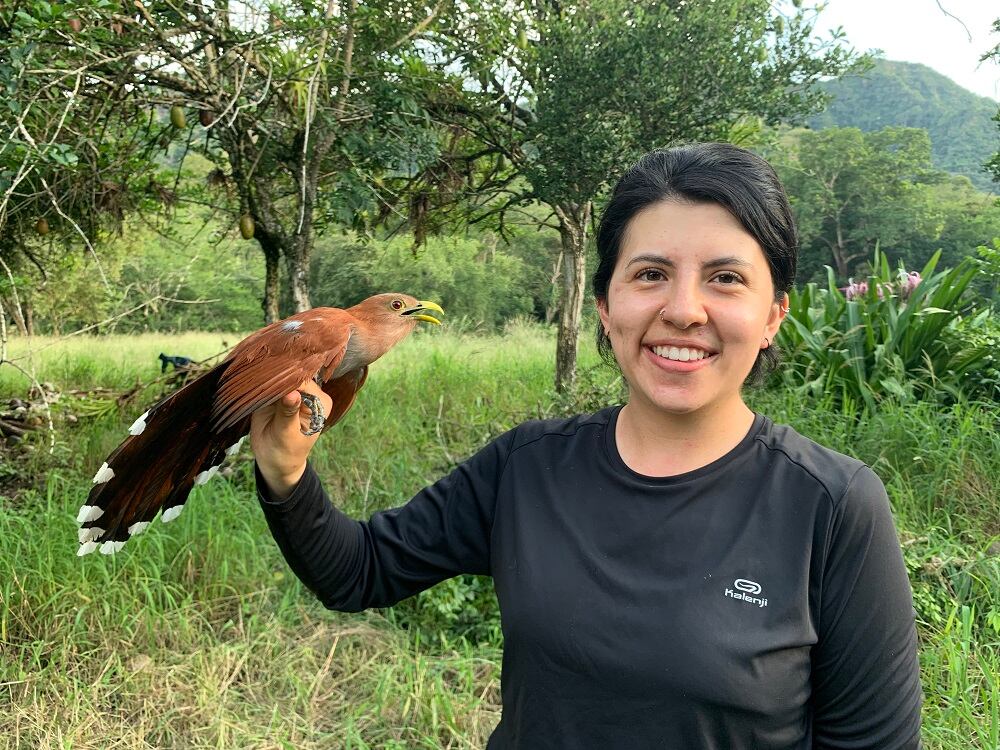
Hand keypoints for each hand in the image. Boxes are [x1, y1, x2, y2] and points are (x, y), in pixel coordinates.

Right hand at [250, 379, 333, 499]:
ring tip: (251, 374)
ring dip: (265, 374)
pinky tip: (249, 378)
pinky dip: (259, 380)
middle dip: (275, 373)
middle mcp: (309, 393)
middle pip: (291, 374)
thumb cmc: (285, 452)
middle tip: (256, 372)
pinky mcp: (276, 393)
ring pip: (278, 375)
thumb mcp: (286, 436)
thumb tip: (292, 394)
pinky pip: (268, 382)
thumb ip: (288, 414)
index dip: (286, 377)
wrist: (275, 462)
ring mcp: (292, 391)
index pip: (303, 381)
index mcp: (319, 402)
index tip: (269, 376)